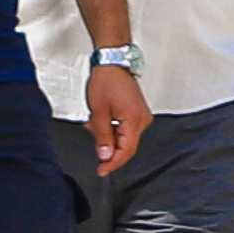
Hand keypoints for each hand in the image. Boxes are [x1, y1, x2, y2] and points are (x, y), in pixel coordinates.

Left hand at [87, 60, 149, 174]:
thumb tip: (105, 156)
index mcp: (135, 120)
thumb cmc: (106, 80)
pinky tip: (101, 117)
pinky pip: (125, 128)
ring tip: (94, 119)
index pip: (126, 151)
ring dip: (107, 133)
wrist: (112, 62)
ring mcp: (141, 116)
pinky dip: (111, 127)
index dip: (113, 163)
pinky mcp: (137, 112)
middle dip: (106, 143)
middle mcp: (142, 120)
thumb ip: (102, 136)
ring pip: (123, 137)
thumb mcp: (98, 111)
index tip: (101, 170)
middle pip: (125, 145)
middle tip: (91, 129)